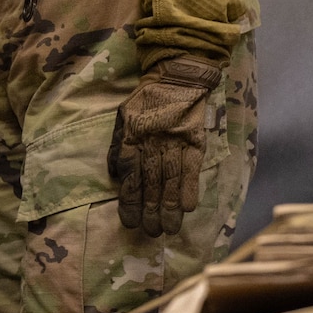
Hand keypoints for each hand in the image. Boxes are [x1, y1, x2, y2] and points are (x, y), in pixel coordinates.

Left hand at [109, 56, 222, 235]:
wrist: (176, 79)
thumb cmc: (146, 101)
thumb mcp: (123, 117)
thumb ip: (118, 146)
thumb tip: (116, 175)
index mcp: (132, 137)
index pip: (130, 175)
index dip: (129, 200)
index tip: (129, 221)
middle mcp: (152, 143)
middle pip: (150, 183)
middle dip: (150, 211)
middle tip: (151, 232)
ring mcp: (175, 143)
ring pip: (171, 181)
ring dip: (170, 207)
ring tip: (169, 229)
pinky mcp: (195, 143)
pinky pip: (192, 169)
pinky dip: (190, 188)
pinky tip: (189, 208)